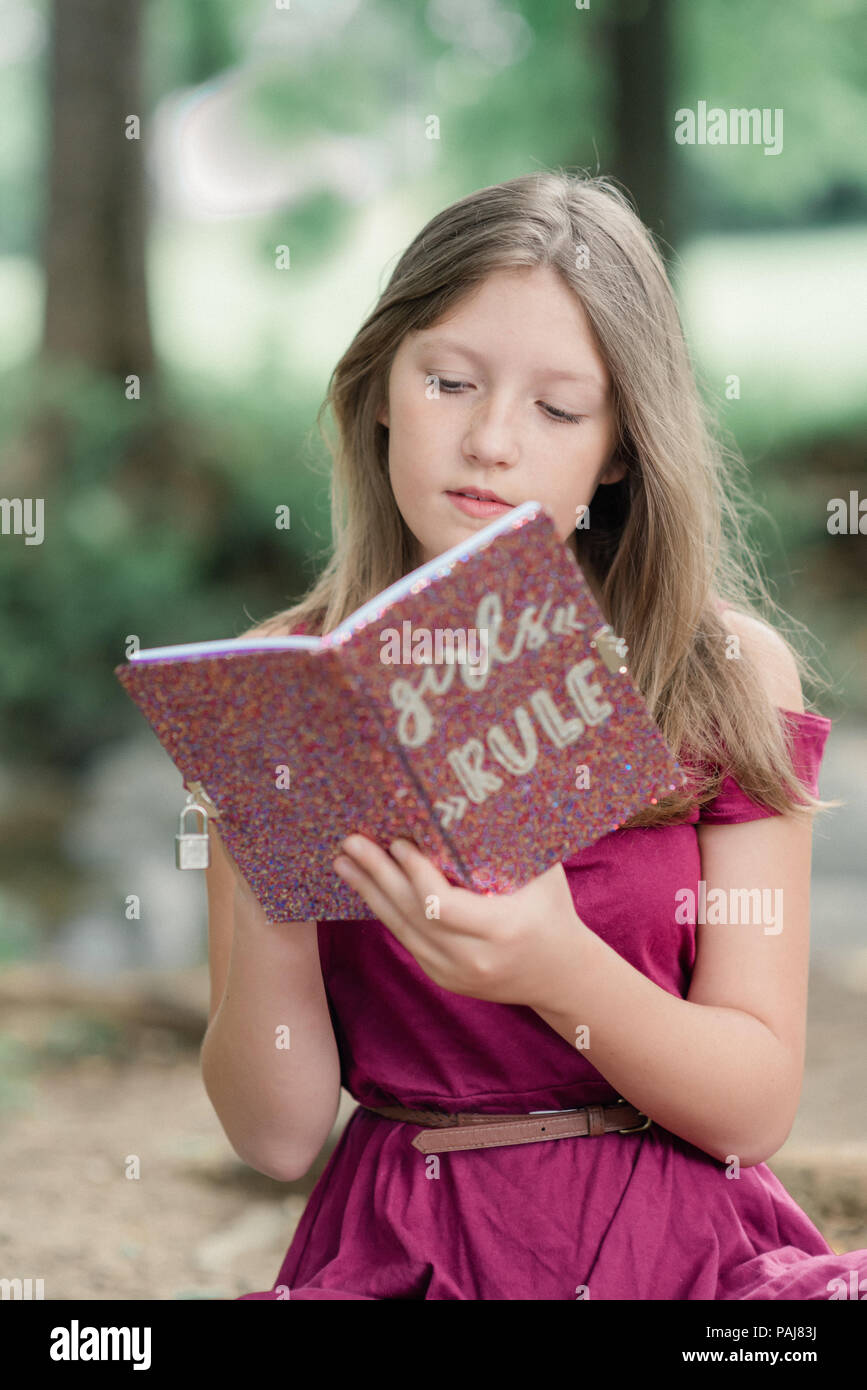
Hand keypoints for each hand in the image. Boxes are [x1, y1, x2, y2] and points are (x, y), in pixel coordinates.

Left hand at [332, 834, 587, 1008]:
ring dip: (371, 892)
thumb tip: (473, 796)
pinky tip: (368, 885)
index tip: (398, 842)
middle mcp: (473, 958)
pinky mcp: (443, 977)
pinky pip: (408, 939)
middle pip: (413, 915)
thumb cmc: (552, 910)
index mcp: (501, 929)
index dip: (416, 874)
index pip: (442, 905)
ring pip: (402, 930)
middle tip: (351, 843)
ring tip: (344, 861)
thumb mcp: (542, 875)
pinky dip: (387, 910)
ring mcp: (454, 973)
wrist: (560, 975)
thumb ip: (508, 845)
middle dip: (378, 876)